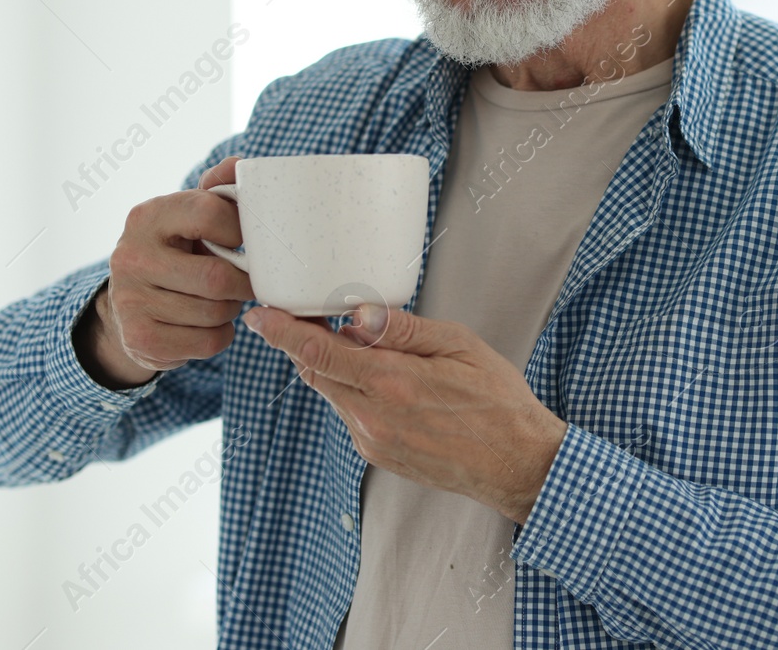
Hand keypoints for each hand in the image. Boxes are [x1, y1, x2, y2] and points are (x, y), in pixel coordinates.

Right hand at [74, 155, 254, 388]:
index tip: (243, 240)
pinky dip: (220, 335)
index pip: (209, 213)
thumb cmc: (176, 250)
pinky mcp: (140, 339)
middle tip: (245, 281)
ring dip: (231, 309)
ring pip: (215, 312)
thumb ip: (217, 189)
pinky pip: (208, 341)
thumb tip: (240, 165)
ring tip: (222, 299)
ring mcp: (131, 300)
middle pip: (216, 278)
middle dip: (241, 283)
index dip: (239, 230)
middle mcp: (131, 256)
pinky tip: (206, 323)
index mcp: (148, 216)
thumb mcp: (189, 215)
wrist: (130, 303)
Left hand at [242, 303, 567, 523]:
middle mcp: (373, 416)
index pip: (318, 353)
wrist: (517, 464)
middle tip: (313, 315)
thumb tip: (358, 313)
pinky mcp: (378, 454)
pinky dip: (354, 390)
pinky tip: (386, 381)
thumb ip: (403, 331)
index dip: (283, 333)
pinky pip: (350, 413)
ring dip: (334, 367)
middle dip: (306, 343)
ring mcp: (373, 440)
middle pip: (315, 372)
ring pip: (332, 392)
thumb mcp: (459, 347)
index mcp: (392, 383)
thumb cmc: (497, 401)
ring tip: (367, 348)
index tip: (260, 316)